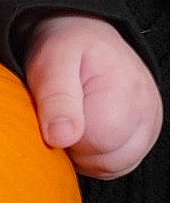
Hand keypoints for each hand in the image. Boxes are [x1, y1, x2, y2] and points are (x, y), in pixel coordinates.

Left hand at [23, 15, 162, 178]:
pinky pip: (118, 165)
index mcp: (126, 94)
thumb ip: (56, 100)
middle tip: (66, 112)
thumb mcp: (52, 63)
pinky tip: (88, 129)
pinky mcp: (146, 134)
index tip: (59, 109)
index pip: (96, 145)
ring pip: (112, 167)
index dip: (67, 135)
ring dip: (87, 152)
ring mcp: (150, 125)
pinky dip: (98, 155)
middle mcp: (147, 112)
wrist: (85, 35)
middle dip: (77, 146)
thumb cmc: (67, 47)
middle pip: (106, 162)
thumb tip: (61, 138)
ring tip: (77, 118)